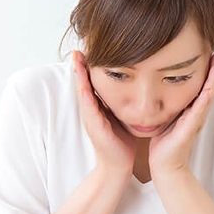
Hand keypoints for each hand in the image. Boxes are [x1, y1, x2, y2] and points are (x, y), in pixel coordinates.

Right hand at [72, 51, 135, 176]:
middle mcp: (91, 110)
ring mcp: (90, 117)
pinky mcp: (93, 124)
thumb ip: (124, 104)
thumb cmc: (122, 144)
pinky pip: (88, 104)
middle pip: (84, 83)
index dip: (90, 67)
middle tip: (78, 47)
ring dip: (79, 74)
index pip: (93, 82)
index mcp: (99, 108)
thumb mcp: (123, 118)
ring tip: (76, 57)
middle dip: (80, 65)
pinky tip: (83, 79)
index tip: (90, 49)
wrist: (118, 166)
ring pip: (83, 90)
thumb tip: (136, 90)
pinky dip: (84, 90)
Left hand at [149, 55, 213, 177]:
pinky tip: (210, 84)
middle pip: (209, 87)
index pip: (200, 86)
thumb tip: (156, 88)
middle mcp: (196, 113)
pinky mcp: (192, 126)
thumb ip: (166, 104)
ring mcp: (196, 120)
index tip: (206, 52)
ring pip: (208, 94)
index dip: (205, 70)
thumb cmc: (163, 144)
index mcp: (190, 110)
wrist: (164, 166)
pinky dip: (207, 94)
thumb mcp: (165, 118)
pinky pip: (201, 107)